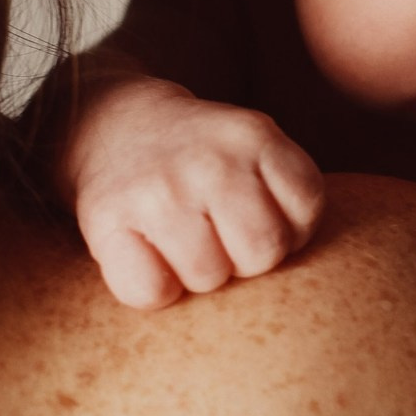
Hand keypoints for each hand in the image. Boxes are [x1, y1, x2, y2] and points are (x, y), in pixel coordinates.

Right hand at [64, 78, 324, 308]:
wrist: (117, 123)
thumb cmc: (204, 155)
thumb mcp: (254, 145)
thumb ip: (286, 188)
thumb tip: (302, 260)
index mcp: (256, 136)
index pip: (307, 208)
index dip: (292, 228)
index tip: (265, 219)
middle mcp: (211, 160)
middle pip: (263, 252)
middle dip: (249, 258)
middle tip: (226, 239)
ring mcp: (159, 190)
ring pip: (208, 277)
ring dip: (202, 274)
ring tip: (188, 242)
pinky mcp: (107, 220)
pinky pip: (152, 292)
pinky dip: (156, 289)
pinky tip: (151, 256)